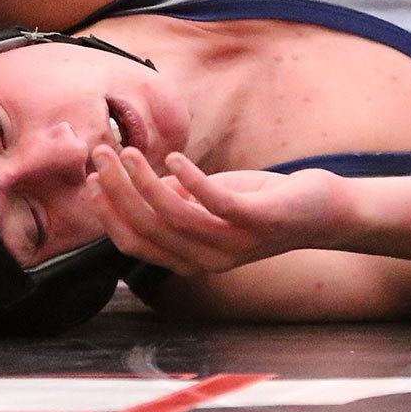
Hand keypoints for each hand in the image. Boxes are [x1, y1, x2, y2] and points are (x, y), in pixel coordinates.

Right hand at [86, 146, 343, 275]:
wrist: (320, 213)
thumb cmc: (260, 204)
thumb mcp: (209, 203)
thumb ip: (174, 200)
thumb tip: (135, 182)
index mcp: (188, 259)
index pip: (133, 243)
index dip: (107, 213)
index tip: (90, 179)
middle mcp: (205, 260)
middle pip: (146, 228)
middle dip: (116, 191)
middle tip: (102, 155)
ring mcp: (232, 243)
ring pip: (172, 217)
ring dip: (144, 182)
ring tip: (129, 152)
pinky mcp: (255, 222)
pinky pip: (212, 202)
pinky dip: (188, 178)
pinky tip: (173, 157)